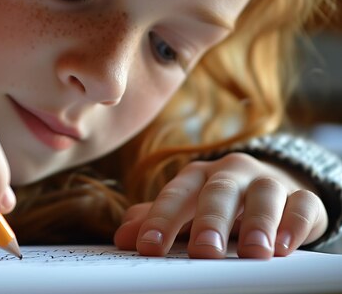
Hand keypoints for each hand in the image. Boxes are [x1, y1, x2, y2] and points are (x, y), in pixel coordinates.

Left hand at [113, 152, 327, 258]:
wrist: (271, 188)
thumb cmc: (217, 204)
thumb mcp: (186, 210)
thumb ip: (155, 221)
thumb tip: (123, 238)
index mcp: (196, 176)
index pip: (175, 195)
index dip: (160, 220)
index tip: (148, 247)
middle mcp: (231, 173)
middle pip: (219, 191)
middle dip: (210, 220)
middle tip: (204, 251)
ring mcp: (268, 181)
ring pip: (264, 194)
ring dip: (259, 223)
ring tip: (254, 252)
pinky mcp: (301, 196)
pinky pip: (302, 204)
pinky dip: (295, 223)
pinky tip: (285, 246)